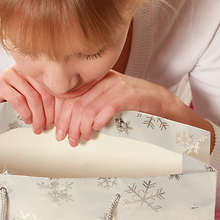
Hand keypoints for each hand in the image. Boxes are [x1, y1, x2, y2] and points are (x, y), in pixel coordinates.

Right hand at [0, 65, 54, 133]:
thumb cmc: (8, 102)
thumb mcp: (28, 99)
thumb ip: (42, 100)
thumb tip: (61, 113)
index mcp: (33, 71)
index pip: (51, 87)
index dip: (57, 106)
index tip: (58, 120)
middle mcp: (23, 69)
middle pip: (44, 92)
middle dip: (48, 113)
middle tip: (47, 126)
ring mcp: (11, 75)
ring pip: (33, 97)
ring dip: (38, 116)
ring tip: (37, 127)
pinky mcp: (0, 84)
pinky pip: (18, 100)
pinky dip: (25, 113)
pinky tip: (26, 121)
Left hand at [54, 70, 184, 146]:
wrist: (161, 101)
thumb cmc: (132, 103)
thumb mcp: (108, 100)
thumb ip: (91, 105)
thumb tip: (70, 123)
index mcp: (96, 79)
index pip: (70, 96)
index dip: (61, 115)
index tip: (58, 131)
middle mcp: (105, 79)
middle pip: (77, 103)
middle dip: (69, 125)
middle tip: (68, 139)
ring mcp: (118, 86)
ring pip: (89, 108)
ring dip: (82, 127)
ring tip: (82, 138)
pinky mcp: (130, 96)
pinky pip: (108, 108)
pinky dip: (99, 121)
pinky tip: (96, 129)